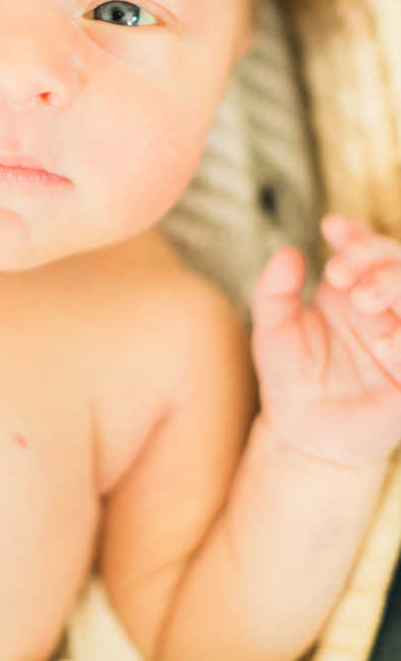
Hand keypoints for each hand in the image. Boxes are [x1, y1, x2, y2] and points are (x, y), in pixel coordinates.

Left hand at [250, 215, 400, 468]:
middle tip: (338, 272)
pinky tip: (383, 341)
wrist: (301, 433)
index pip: (371, 249)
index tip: (331, 228)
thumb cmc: (288, 376)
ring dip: (397, 285)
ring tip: (362, 295)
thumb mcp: (272, 328)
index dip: (357, 233)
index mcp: (356, 291)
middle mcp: (386, 311)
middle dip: (375, 256)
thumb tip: (290, 253)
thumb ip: (274, 289)